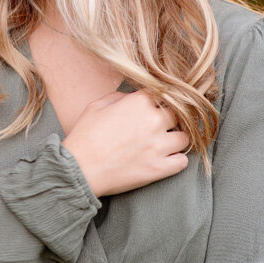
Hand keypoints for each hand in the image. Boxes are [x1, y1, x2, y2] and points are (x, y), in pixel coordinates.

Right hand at [62, 89, 190, 197]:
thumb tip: (133, 97)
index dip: (158, 101)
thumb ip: (120, 97)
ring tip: (163, 144)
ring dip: (175, 140)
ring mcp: (159, 145)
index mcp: (139, 102)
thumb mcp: (96, 106)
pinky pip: (183, 161)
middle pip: (179, 114)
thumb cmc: (84, 136)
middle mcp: (153, 121)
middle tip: (158, 127)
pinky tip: (165, 160)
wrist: (79, 169)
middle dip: (169, 119)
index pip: (164, 93)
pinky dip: (177, 160)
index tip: (154, 108)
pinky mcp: (160, 168)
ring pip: (184, 137)